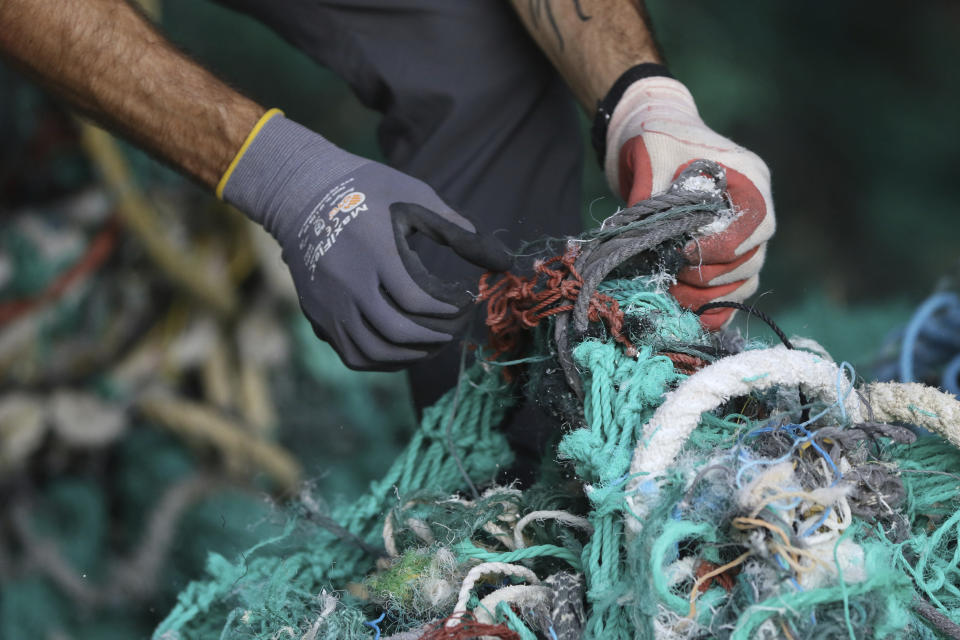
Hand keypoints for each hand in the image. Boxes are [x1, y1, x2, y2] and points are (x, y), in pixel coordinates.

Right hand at [219, 111, 509, 369]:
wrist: (300, 191)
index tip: (465, 303)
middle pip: (396, 331)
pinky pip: (351, 353)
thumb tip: (500, 259)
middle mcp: (348, 283)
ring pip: (373, 350)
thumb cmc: (366, 189)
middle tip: (454, 330)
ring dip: (410, 356)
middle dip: (434, 338)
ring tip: (433, 346)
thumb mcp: (413, 196)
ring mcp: (329, 302)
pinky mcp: (317, 313)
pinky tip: (402, 352)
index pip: (417, 300)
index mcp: (375, 252)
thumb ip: (456, 230)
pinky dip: (381, 361)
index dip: (448, 310)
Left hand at [604, 77, 774, 329]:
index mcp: (748, 177)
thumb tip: (648, 239)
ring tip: (673, 293)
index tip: (682, 251)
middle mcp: (756, 208)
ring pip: (746, 278)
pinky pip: (736, 288)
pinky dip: (717, 305)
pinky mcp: (728, 253)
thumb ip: (654, 192)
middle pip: (751, 257)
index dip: (721, 245)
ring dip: (710, 294)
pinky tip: (694, 314)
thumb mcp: (652, 153)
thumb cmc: (656, 138)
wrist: (651, 137)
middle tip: (671, 274)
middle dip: (709, 274)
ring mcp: (746, 233)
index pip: (755, 221)